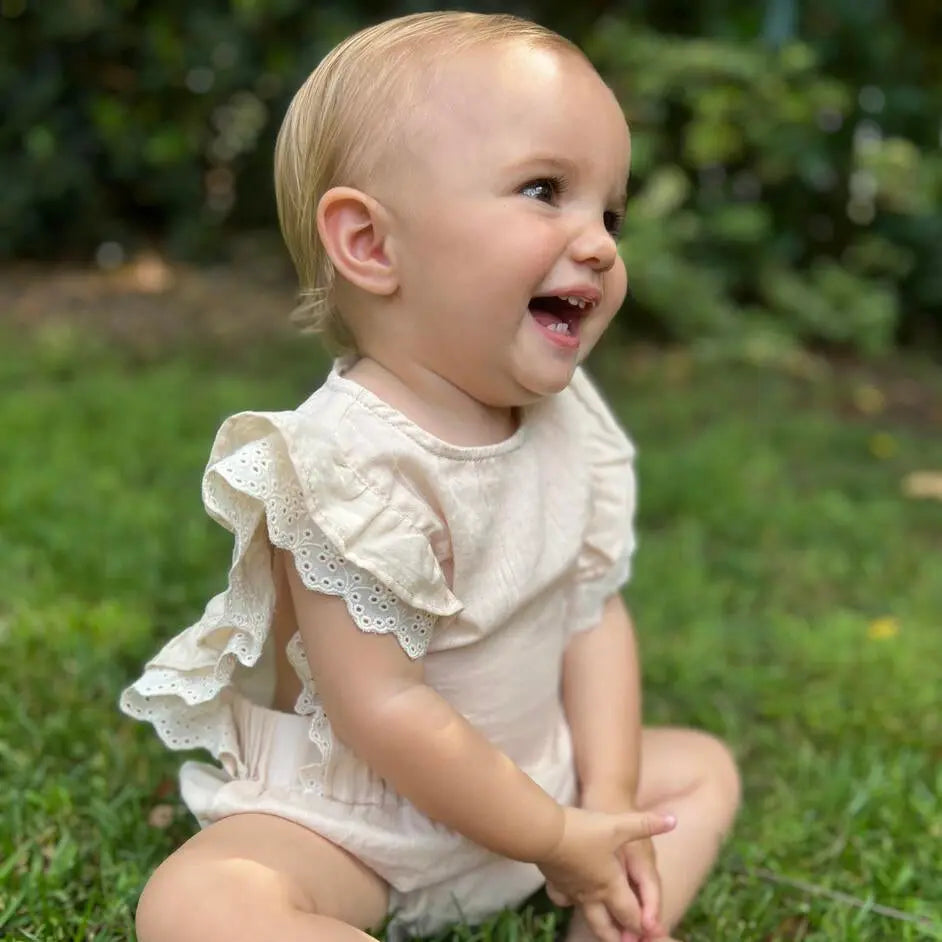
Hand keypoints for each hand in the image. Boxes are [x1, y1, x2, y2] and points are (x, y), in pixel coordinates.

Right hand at [536, 806, 674, 941]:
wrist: (545, 833)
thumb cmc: (584, 832)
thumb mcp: (618, 825)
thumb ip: (646, 824)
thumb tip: (673, 820)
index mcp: (611, 885)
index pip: (630, 914)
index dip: (642, 926)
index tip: (650, 933)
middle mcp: (593, 895)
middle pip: (607, 928)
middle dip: (619, 938)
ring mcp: (573, 891)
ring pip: (588, 918)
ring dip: (600, 928)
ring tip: (606, 932)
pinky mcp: (556, 883)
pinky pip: (565, 902)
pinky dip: (571, 904)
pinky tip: (572, 898)